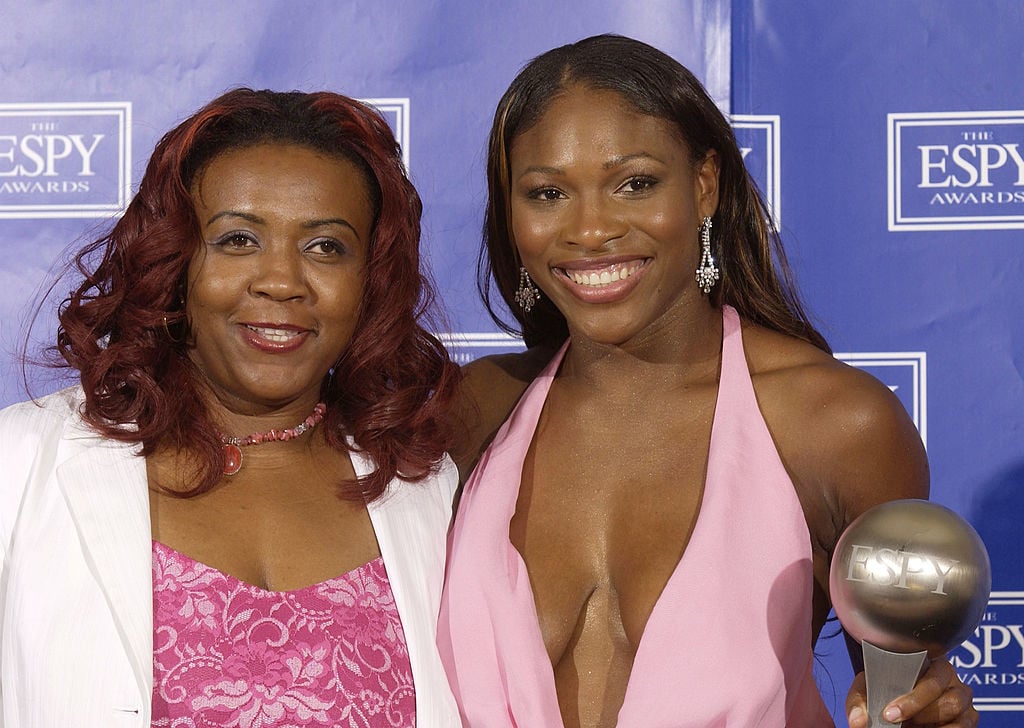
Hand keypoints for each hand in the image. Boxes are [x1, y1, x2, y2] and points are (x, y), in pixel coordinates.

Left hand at [846, 658, 976, 726]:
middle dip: (917, 709)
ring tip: (911, 727)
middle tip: (893, 720)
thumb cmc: (884, 692)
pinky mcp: (969, 718)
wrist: (895, 708)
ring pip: (956, 708)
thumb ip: (860, 702)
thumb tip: (858, 721)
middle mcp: (950, 677)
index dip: (912, 695)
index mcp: (926, 660)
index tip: (889, 712)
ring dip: (931, 722)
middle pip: (944, 692)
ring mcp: (962, 698)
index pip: (928, 669)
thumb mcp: (867, 692)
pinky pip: (964, 726)